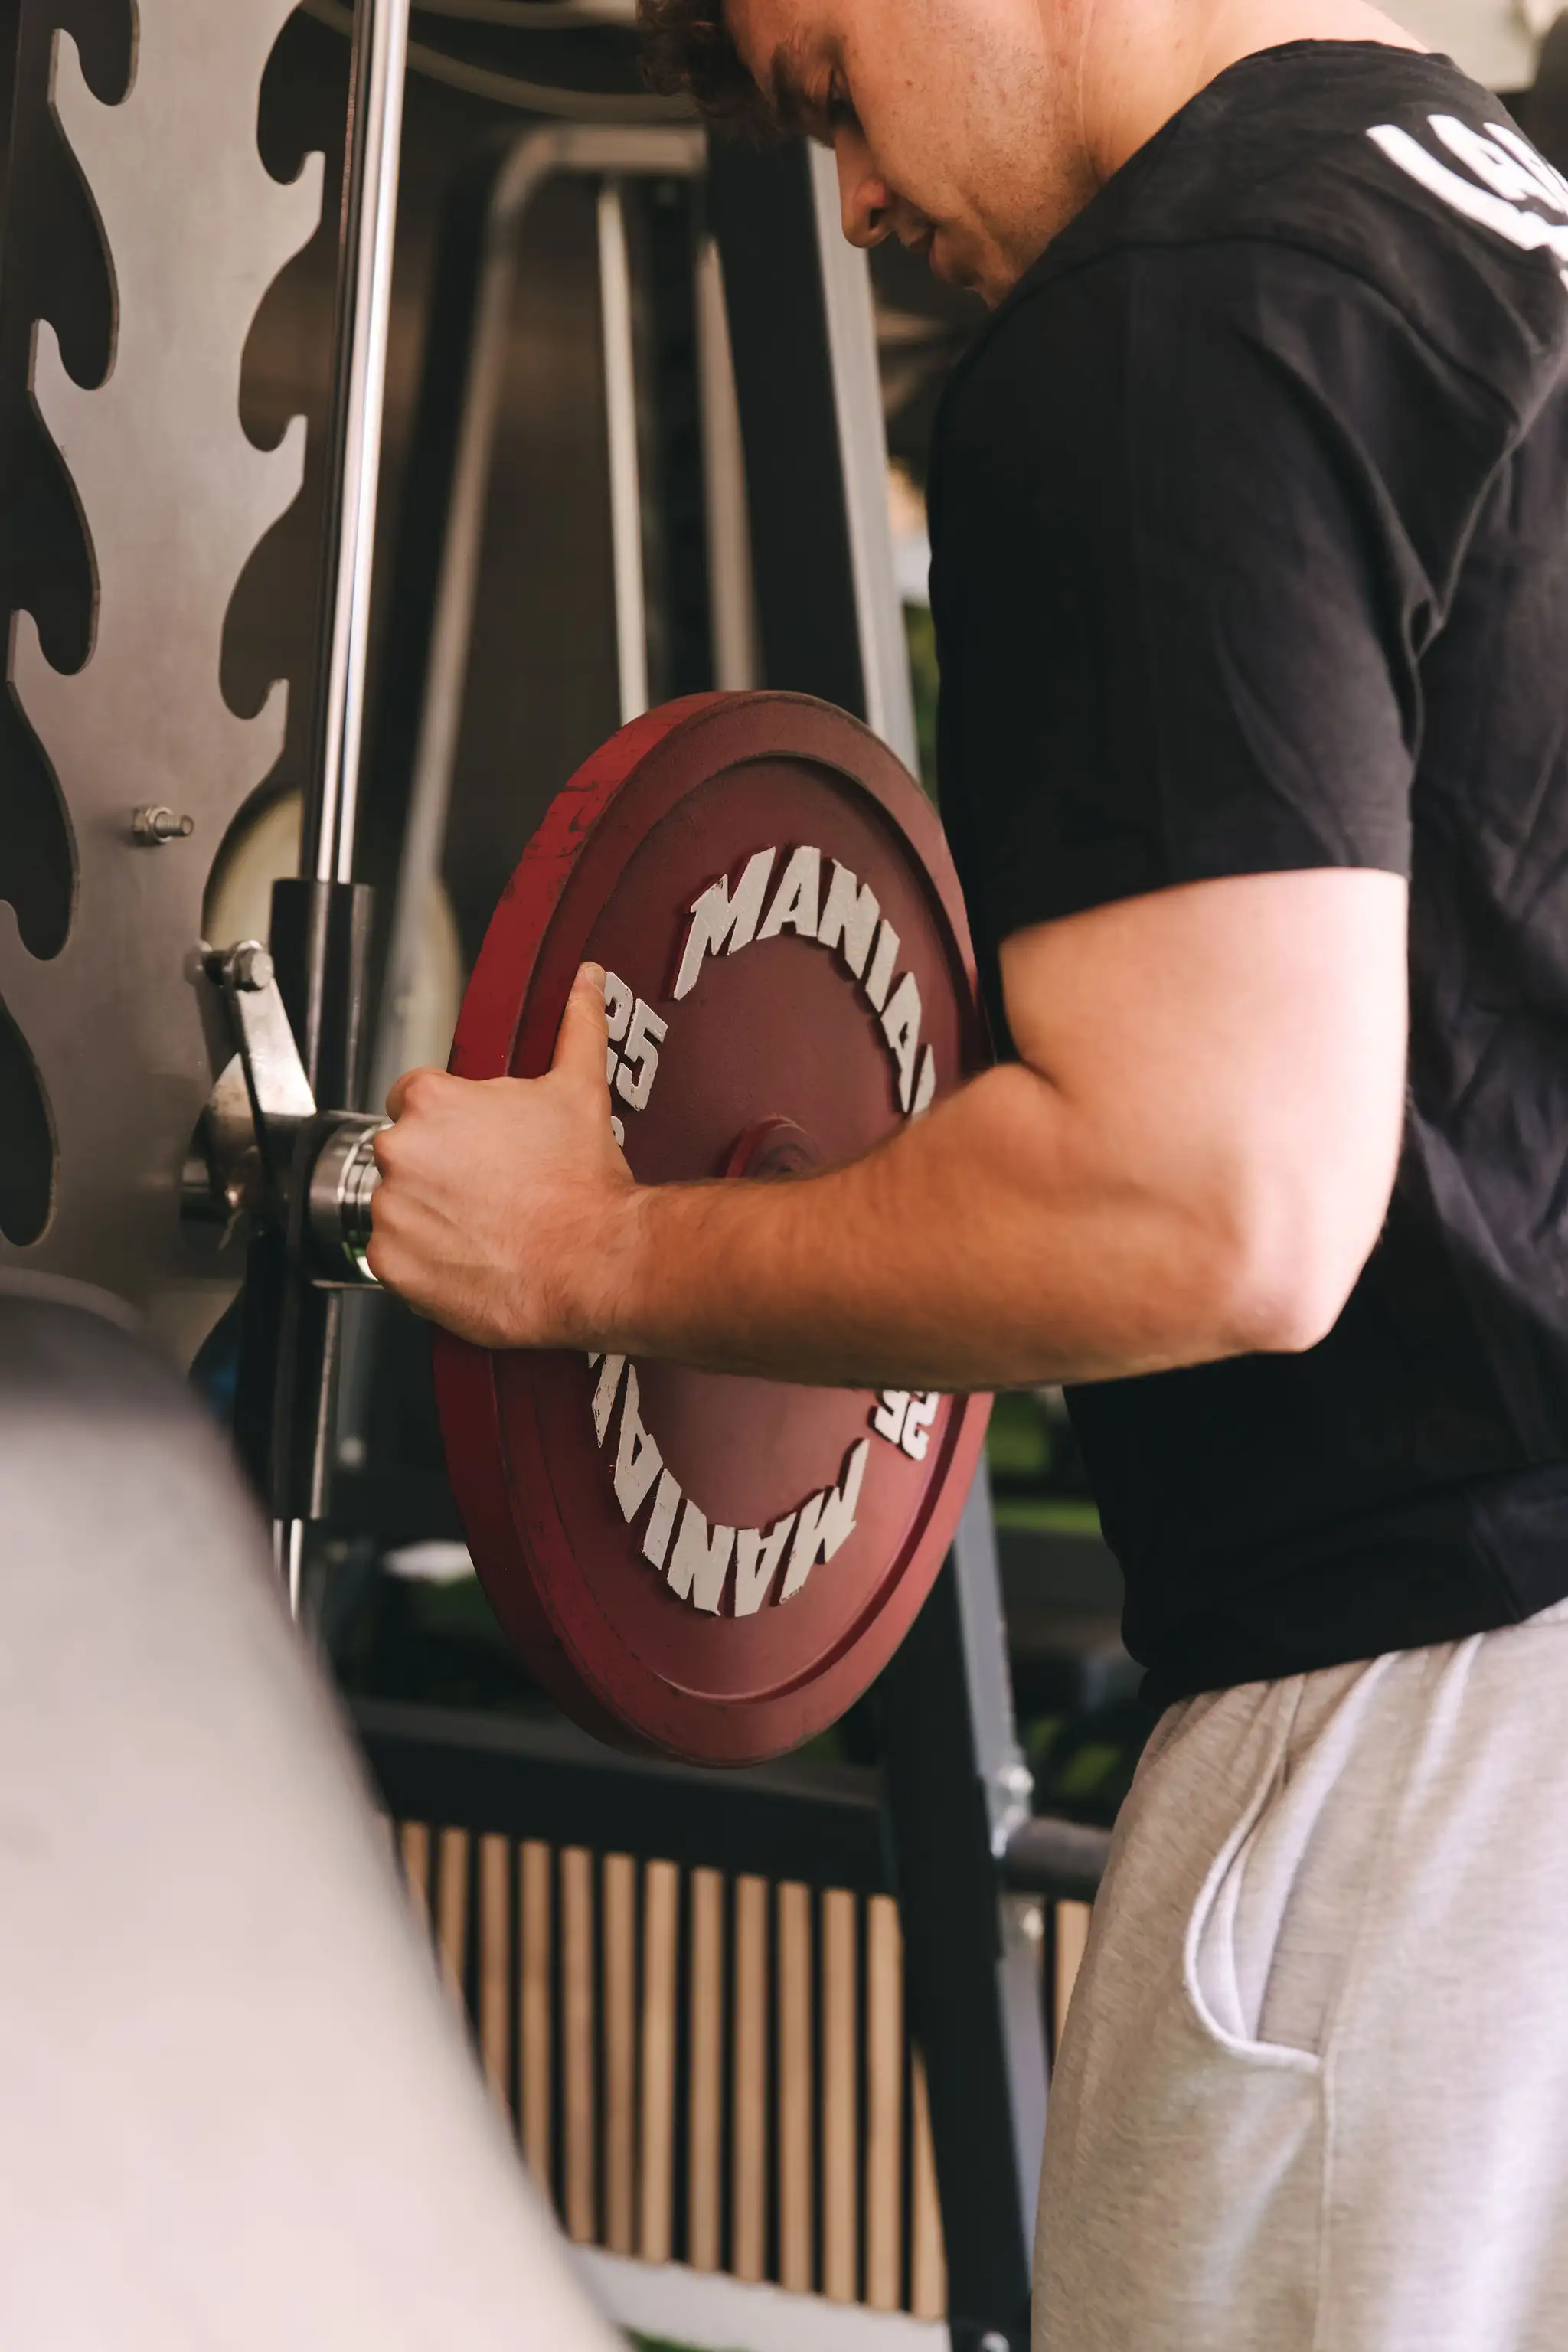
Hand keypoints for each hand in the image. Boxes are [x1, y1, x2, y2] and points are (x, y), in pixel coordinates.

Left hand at [367, 962, 634, 1348]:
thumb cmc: (581, 1183)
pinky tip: (470, 1255)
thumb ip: (575, 1026)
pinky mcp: (390, 1263)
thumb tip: (586, 980)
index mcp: (432, 1100)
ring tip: (485, 1225)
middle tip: (491, 1187)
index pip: (415, 1097)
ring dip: (430, 1213)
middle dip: (440, 1167)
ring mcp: (391, 1209)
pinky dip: (423, 1260)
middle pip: (406, 1151)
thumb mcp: (580, 1089)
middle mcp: (400, 1150)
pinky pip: (394, 1256)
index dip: (451, 1121)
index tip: (478, 1144)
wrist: (592, 1262)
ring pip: (398, 1204)